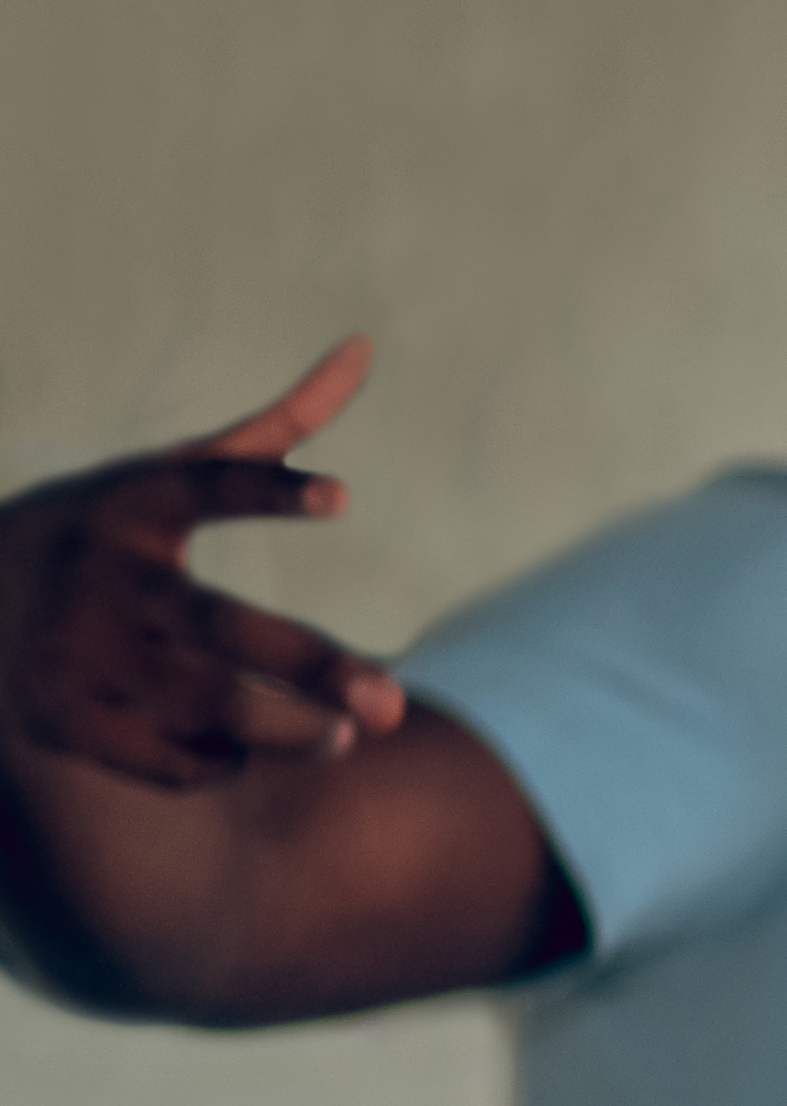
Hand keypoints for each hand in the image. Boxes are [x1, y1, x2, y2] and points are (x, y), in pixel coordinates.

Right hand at [0, 341, 411, 794]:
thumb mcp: (168, 474)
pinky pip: (175, 758)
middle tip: (395, 699)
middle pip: (218, 626)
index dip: (269, 491)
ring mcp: (80, 654)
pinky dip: (225, 758)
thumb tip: (365, 347)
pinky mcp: (73, 723)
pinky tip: (244, 746)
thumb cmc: (107, 531)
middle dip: (310, 666)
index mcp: (129, 505)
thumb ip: (272, 431)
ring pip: (204, 706)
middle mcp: (101, 579)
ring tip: (350, 735)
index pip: (204, 488)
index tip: (342, 496)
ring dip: (288, 731)